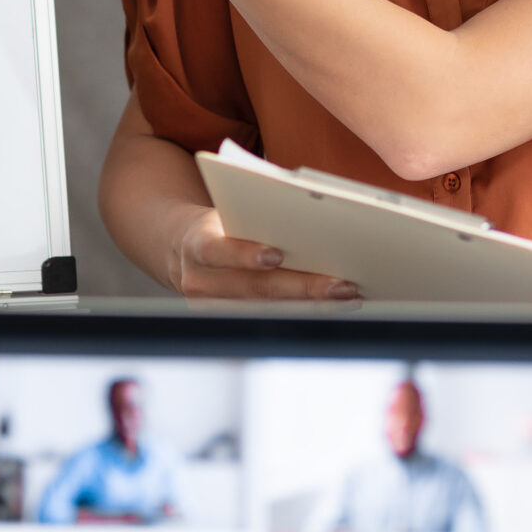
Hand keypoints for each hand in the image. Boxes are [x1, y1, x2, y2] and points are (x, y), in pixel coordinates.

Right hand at [166, 207, 358, 301]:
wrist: (184, 249)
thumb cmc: (220, 224)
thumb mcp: (228, 211)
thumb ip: (256, 213)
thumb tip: (309, 210)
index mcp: (197, 245)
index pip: (217, 251)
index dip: (245, 254)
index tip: (276, 255)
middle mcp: (200, 282)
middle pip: (254, 288)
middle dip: (301, 287)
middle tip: (341, 285)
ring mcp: (213, 308)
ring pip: (266, 309)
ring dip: (311, 305)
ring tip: (347, 297)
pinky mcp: (228, 321)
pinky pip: (269, 320)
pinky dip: (302, 313)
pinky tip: (332, 307)